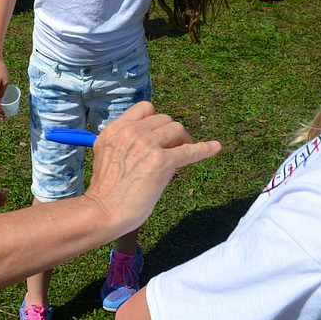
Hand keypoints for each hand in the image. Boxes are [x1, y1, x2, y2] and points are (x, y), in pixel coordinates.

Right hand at [84, 102, 220, 234]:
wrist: (104, 210)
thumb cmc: (106, 190)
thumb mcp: (108, 155)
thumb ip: (125, 142)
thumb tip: (154, 141)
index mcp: (115, 129)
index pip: (145, 109)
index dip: (155, 121)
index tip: (159, 135)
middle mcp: (131, 132)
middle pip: (164, 119)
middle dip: (170, 132)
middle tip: (172, 149)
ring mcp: (147, 145)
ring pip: (177, 129)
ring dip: (183, 140)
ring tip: (182, 154)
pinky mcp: (162, 161)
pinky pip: (189, 150)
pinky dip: (204, 149)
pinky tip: (215, 148)